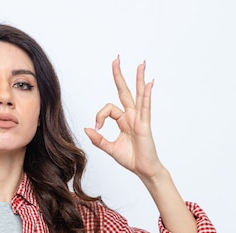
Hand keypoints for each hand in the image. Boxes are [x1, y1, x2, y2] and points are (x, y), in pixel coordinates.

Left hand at [84, 57, 162, 180]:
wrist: (143, 169)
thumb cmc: (131, 158)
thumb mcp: (110, 148)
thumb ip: (98, 139)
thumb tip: (86, 129)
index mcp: (123, 121)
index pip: (109, 109)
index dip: (100, 116)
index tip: (97, 127)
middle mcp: (132, 116)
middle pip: (124, 92)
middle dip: (119, 76)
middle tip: (116, 60)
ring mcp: (140, 119)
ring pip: (138, 95)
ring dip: (138, 79)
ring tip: (140, 64)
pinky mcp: (145, 125)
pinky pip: (145, 107)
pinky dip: (147, 95)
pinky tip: (149, 83)